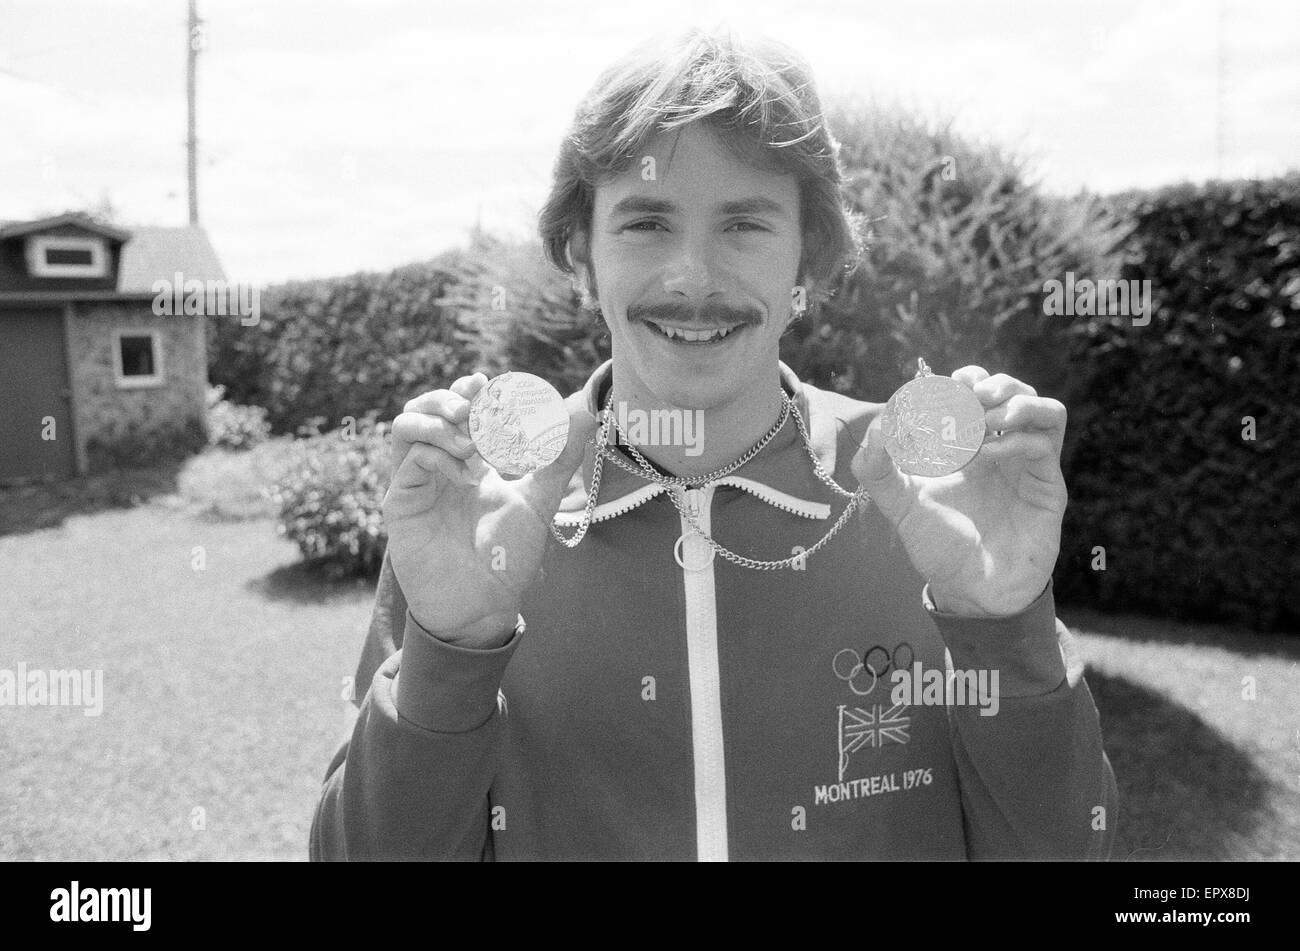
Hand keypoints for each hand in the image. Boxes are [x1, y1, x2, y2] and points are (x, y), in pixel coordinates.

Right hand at [382, 372, 597, 646]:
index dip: (470, 389)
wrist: (483, 605)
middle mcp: (436, 465)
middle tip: (478, 410)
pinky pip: (409, 460)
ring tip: (473, 443)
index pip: (457, 406)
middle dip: (451, 398)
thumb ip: (558, 458)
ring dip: (440, 422)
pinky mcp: (400, 503)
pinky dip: (438, 454)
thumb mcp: (539, 499)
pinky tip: (466, 474)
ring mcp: (415, 482)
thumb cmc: (506, 557)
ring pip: (406, 424)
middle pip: (425, 406)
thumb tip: (586, 415)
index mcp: (465, 459)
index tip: (491, 384)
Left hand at [851, 367, 1067, 616]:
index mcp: (965, 442)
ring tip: (982, 418)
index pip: (970, 388)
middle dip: (985, 383)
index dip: (955, 380)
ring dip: (1012, 400)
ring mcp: (1025, 463)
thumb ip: (876, 469)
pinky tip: (988, 452)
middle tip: (962, 398)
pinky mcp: (1047, 484)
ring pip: (1041, 405)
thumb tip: (878, 426)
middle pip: (1008, 387)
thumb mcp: (899, 504)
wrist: (972, 590)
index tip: (933, 391)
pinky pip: (1046, 441)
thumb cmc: (938, 545)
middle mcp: (999, 446)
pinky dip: (1018, 436)